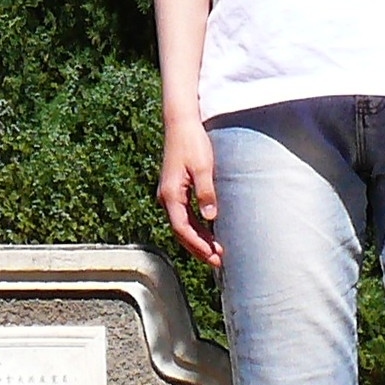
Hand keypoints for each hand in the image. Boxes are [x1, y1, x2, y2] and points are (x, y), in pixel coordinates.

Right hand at [157, 105, 222, 268]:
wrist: (180, 123)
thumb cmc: (192, 143)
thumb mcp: (202, 167)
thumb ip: (206, 193)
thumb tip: (211, 218)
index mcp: (171, 194)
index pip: (182, 228)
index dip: (198, 245)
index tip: (214, 256)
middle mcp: (166, 197)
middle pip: (180, 231)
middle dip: (198, 248)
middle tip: (218, 261)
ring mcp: (169, 194)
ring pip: (181, 225)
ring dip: (197, 240)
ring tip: (215, 251)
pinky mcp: (174, 190)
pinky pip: (182, 216)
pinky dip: (194, 228)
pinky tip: (208, 233)